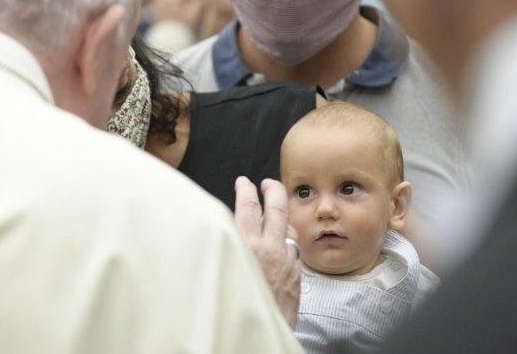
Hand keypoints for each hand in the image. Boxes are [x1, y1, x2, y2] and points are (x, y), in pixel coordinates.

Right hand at [234, 176, 299, 328]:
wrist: (260, 336)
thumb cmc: (236, 308)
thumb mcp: (221, 272)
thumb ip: (225, 248)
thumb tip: (220, 234)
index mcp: (248, 246)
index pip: (248, 207)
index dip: (246, 190)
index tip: (244, 182)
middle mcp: (271, 250)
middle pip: (277, 208)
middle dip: (273, 189)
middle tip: (269, 182)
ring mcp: (287, 262)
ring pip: (289, 229)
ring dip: (282, 217)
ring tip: (276, 211)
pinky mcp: (296, 277)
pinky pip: (293, 251)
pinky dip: (287, 242)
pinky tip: (282, 246)